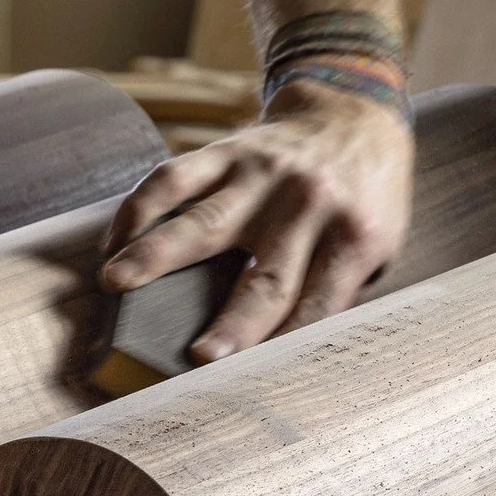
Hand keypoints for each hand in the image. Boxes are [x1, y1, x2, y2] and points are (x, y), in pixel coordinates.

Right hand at [101, 80, 413, 361]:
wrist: (355, 114)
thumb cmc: (363, 199)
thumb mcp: (380, 247)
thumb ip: (340, 293)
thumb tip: (282, 355)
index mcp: (355, 238)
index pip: (317, 305)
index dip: (285, 345)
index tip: (251, 381)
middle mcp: (310, 206)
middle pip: (268, 275)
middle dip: (233, 322)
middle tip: (197, 356)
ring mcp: (266, 176)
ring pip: (205, 219)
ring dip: (157, 254)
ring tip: (115, 282)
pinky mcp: (229, 150)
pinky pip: (177, 176)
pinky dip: (141, 206)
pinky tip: (116, 239)